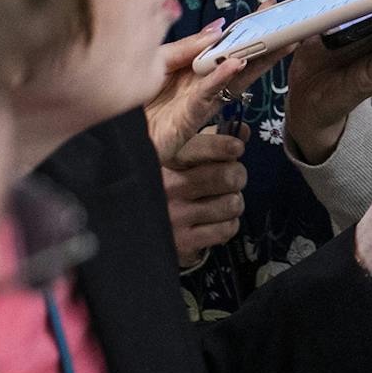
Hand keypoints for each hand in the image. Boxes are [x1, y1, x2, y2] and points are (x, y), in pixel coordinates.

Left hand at [143, 20, 277, 161]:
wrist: (113, 135)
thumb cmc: (131, 103)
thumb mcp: (156, 62)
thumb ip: (186, 47)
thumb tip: (218, 28)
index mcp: (196, 69)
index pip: (228, 45)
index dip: (248, 27)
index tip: (267, 7)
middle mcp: (204, 85)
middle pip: (242, 61)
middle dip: (266, 42)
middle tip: (288, 23)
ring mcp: (200, 102)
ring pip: (235, 78)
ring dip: (258, 60)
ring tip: (278, 42)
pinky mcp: (190, 117)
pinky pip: (208, 94)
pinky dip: (222, 78)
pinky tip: (235, 64)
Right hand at [163, 125, 249, 265]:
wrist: (128, 231)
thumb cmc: (162, 187)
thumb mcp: (176, 157)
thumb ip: (208, 141)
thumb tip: (243, 130)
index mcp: (163, 161)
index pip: (202, 147)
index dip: (227, 147)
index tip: (236, 148)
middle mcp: (167, 187)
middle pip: (228, 176)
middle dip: (237, 177)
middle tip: (230, 179)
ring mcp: (174, 215)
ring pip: (233, 204)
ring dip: (233, 203)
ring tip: (219, 202)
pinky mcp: (182, 241)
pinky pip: (227, 228)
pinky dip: (228, 225)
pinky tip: (214, 221)